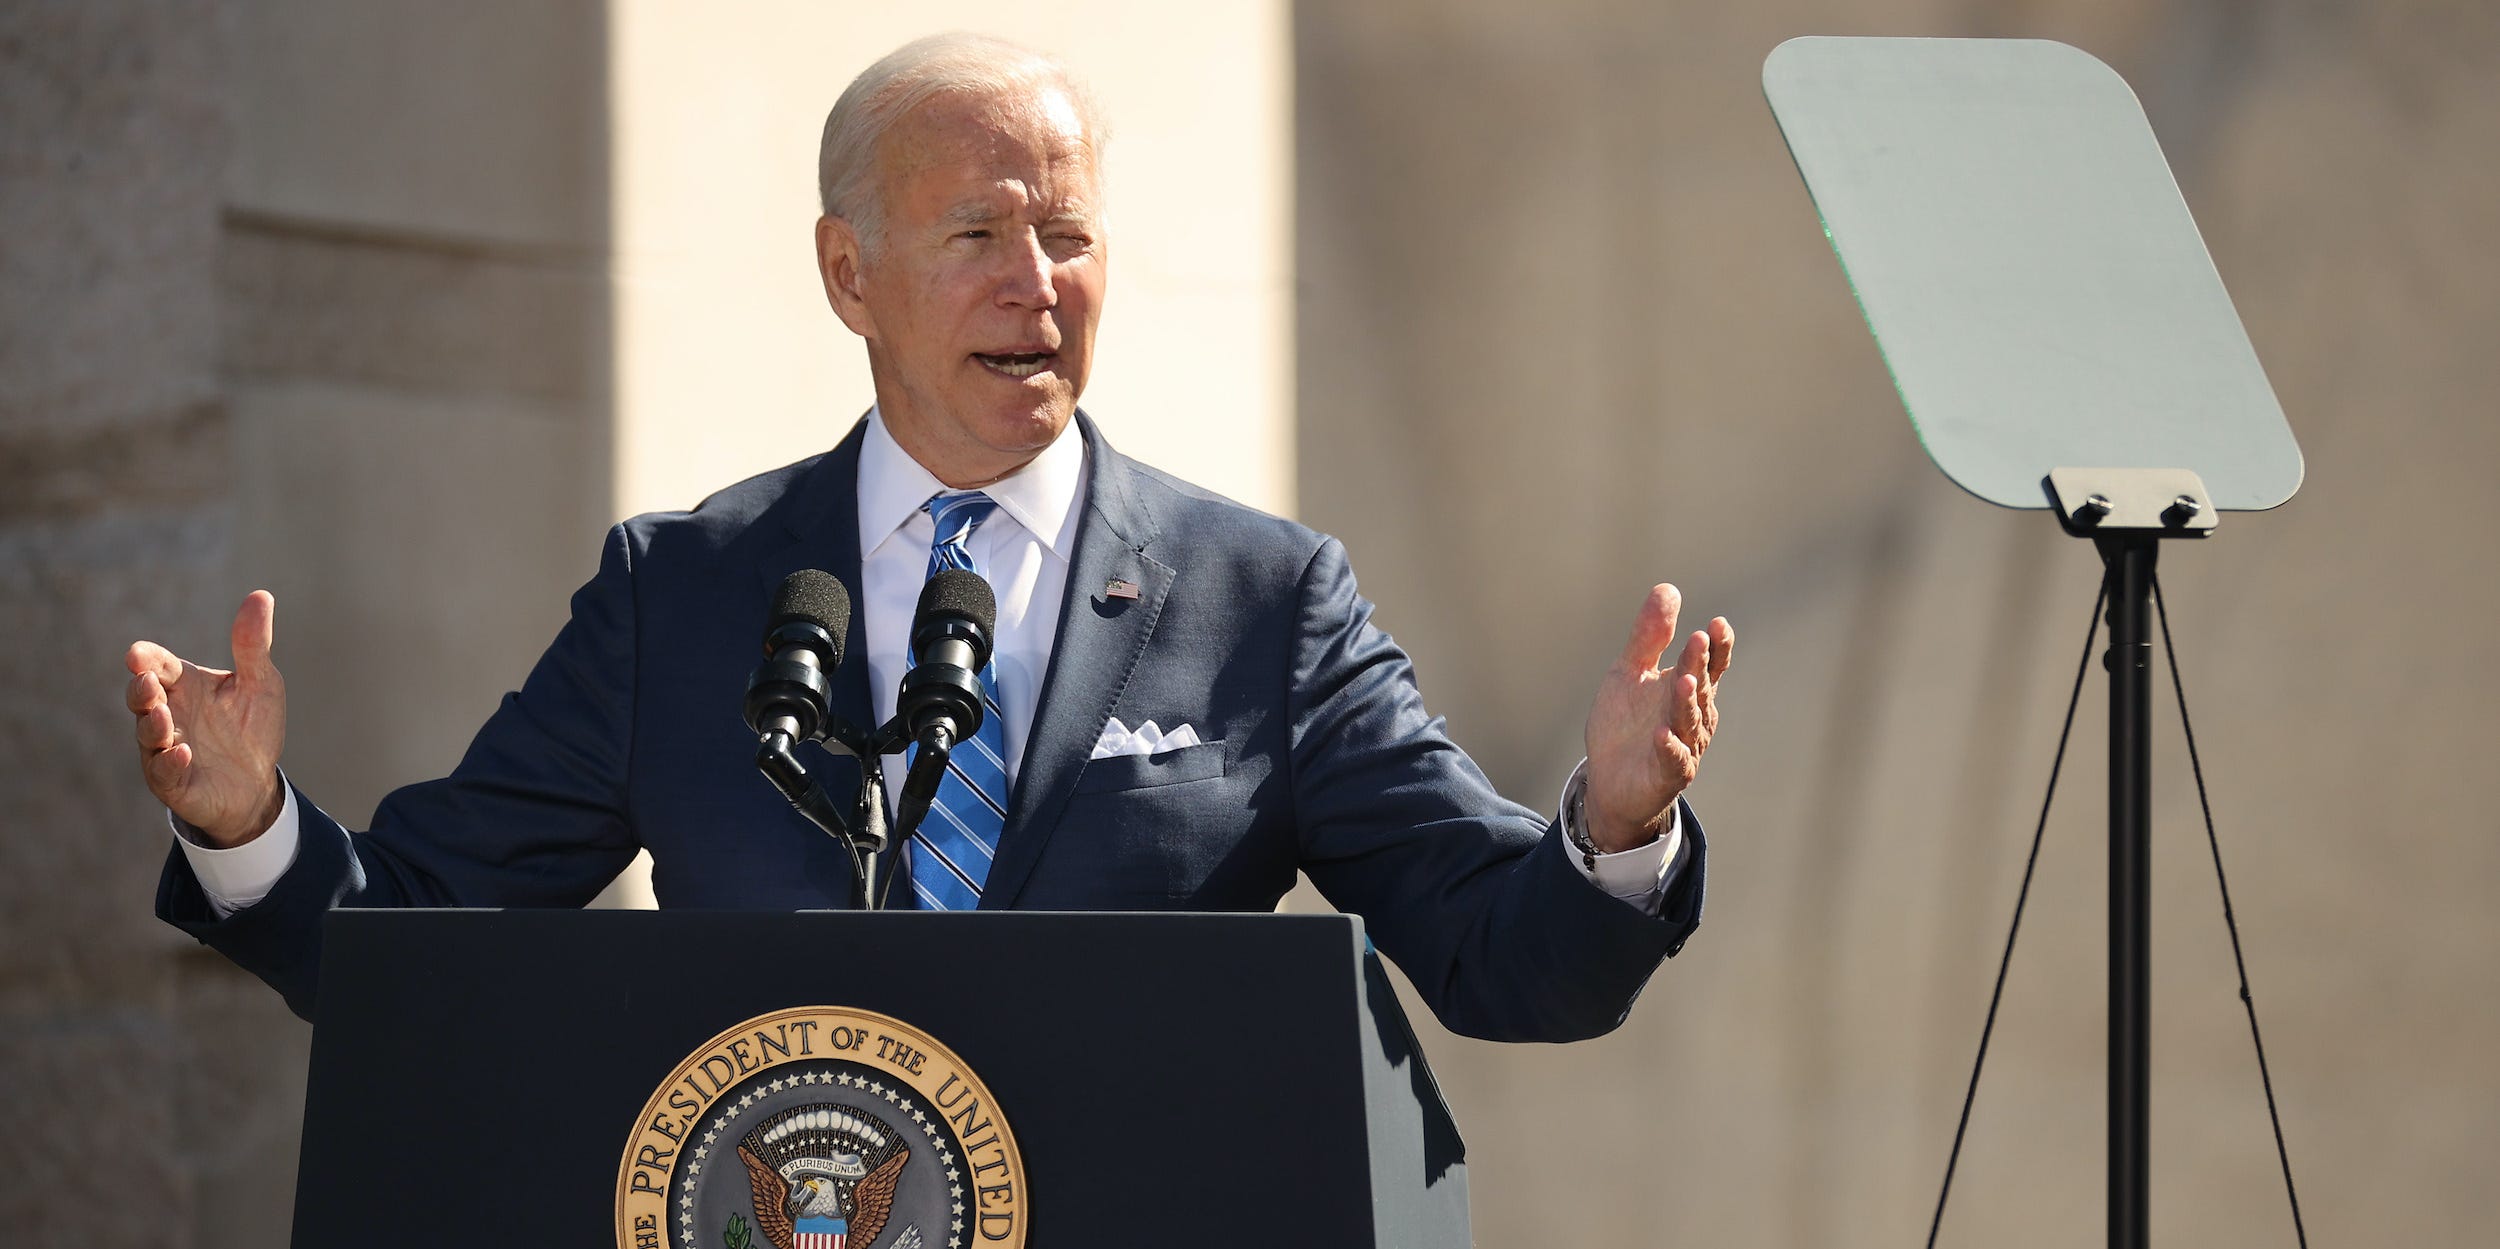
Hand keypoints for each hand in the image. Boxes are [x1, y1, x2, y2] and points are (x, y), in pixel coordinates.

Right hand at [126, 591, 288, 846]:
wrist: (257, 784)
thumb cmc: (252, 729)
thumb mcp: (260, 683)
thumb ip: (253, 645)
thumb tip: (260, 595)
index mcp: (184, 686)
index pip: (158, 665)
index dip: (146, 659)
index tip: (138, 653)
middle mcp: (168, 715)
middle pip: (142, 698)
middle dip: (141, 689)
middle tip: (146, 681)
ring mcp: (165, 749)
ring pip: (147, 735)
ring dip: (151, 725)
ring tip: (161, 716)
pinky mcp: (173, 781)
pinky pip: (164, 772)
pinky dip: (170, 762)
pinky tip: (183, 752)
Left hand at [1582, 584, 1732, 852]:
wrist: (1609, 780)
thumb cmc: (1626, 725)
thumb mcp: (1630, 673)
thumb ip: (1649, 636)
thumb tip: (1668, 589)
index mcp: (1688, 689)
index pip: (1710, 664)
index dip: (1717, 646)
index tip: (1716, 624)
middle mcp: (1693, 717)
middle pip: (1700, 687)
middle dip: (1700, 664)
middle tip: (1699, 639)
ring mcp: (1683, 746)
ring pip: (1689, 721)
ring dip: (1687, 702)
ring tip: (1684, 681)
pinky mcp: (1667, 774)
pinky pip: (1672, 760)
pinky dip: (1670, 748)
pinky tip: (1663, 735)